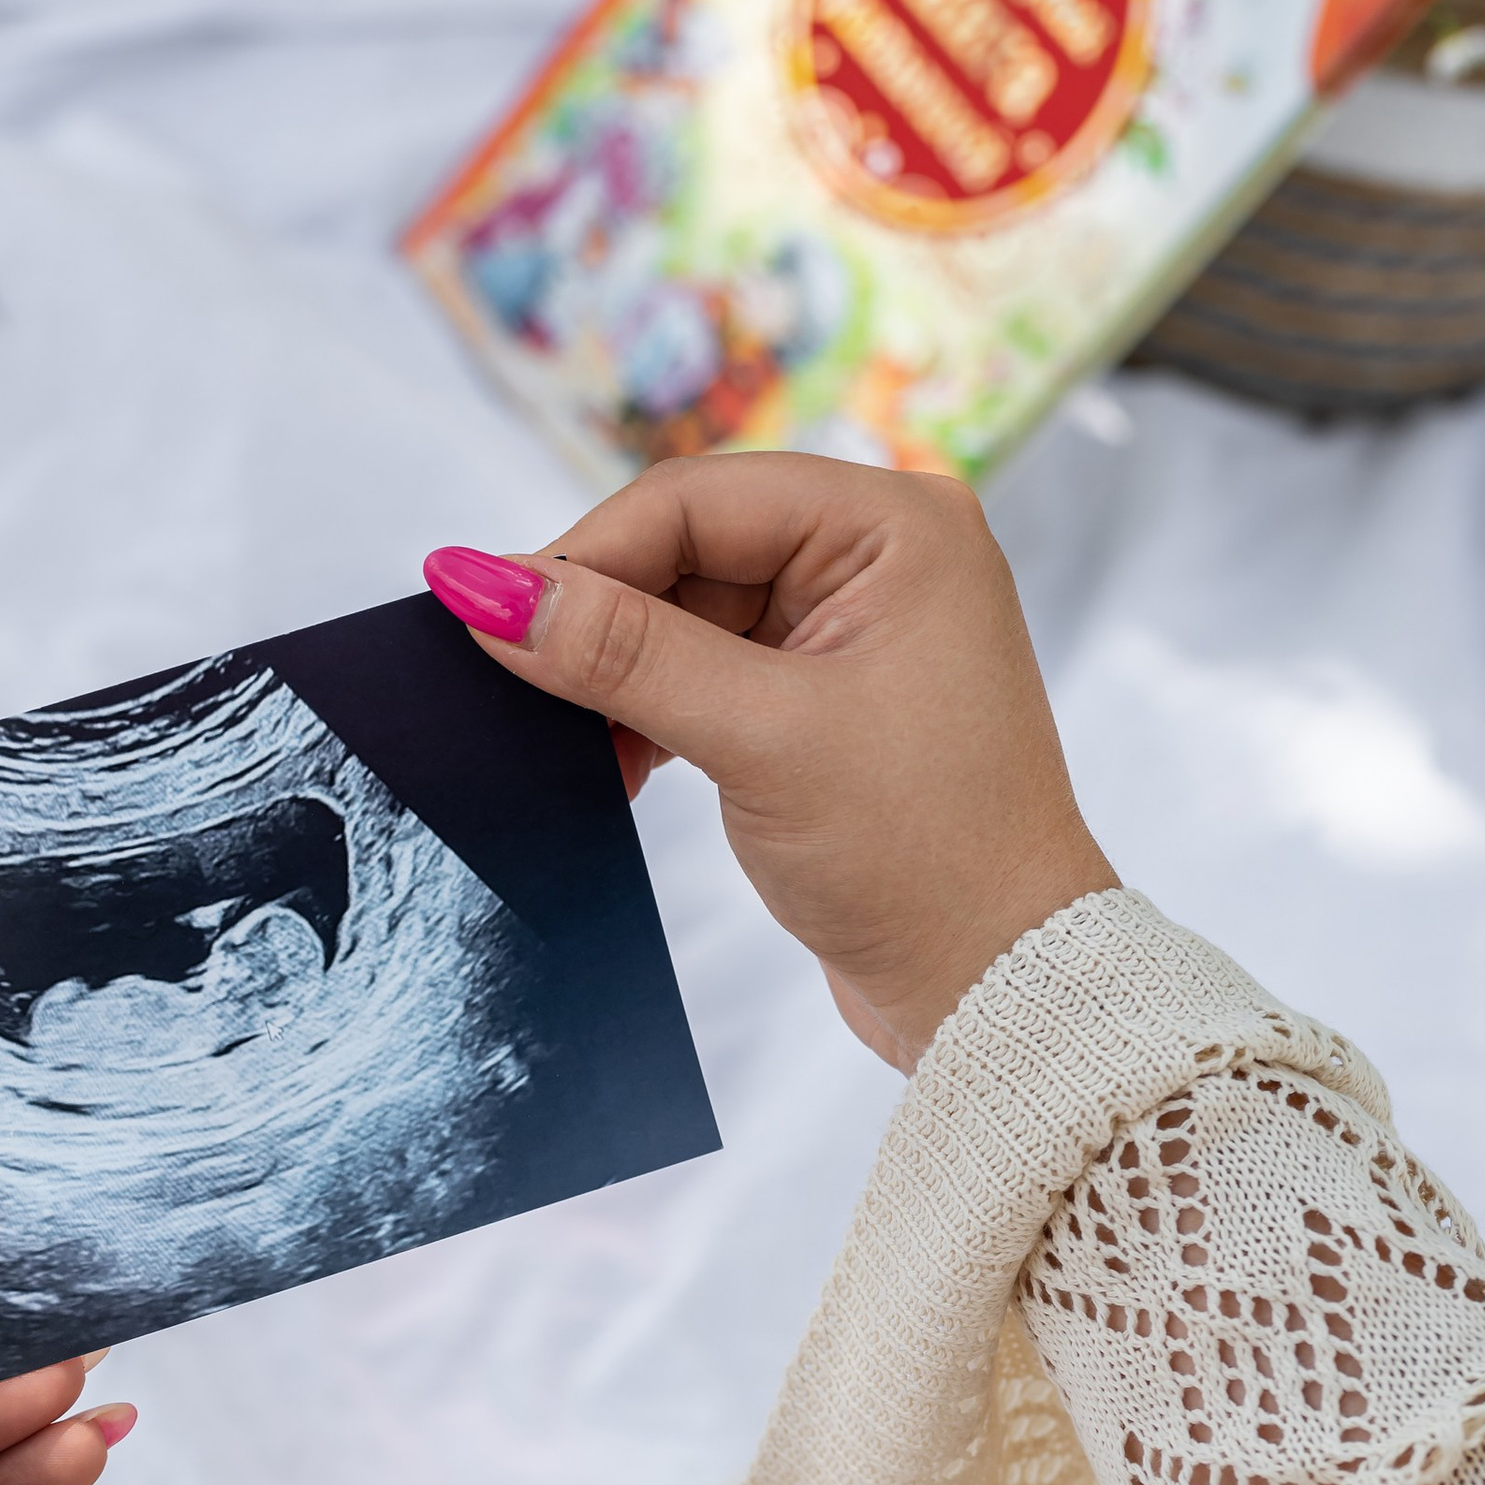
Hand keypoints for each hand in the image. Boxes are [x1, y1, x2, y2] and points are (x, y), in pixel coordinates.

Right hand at [424, 458, 1114, 1071]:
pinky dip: (653, 711)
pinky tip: (616, 763)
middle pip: (686, 548)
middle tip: (508, 677)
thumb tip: (484, 588)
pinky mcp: (828, 702)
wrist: (1000, 986)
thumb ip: (622, 655)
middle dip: (599, 615)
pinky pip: (710, 673)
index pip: (696, 498)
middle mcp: (881, 557)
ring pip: (688, 615)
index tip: (484, 611)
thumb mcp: (760, 741)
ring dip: (620, 672)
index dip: (585, 553)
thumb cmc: (923, 855)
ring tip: (564, 737)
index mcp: (896, 524)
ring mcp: (855, 630)